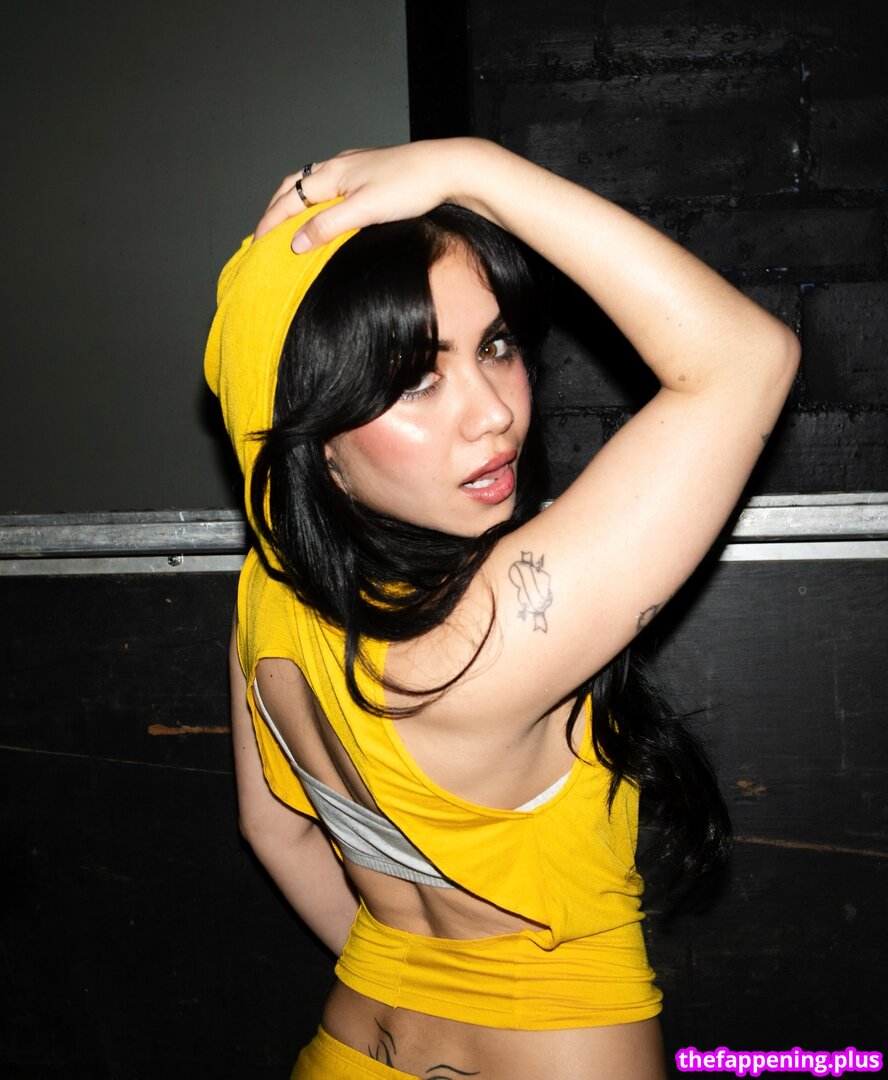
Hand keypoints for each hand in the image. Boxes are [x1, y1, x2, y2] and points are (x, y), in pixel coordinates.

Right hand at [254, 139, 493, 250]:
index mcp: (331, 174)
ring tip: (288, 224)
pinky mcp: (370, 172)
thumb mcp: (364, 210)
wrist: (447, 168)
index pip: (288, 200)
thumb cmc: (409, 187)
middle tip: (264, 233)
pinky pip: (331, 186)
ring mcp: (355, 167)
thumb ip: (328, 226)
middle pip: (294, 187)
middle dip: (276, 210)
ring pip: (312, 184)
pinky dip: (316, 201)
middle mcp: (338, 166)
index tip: (256, 244)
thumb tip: (295, 243)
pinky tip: (326, 212)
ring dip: (295, 203)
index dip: (270, 223)